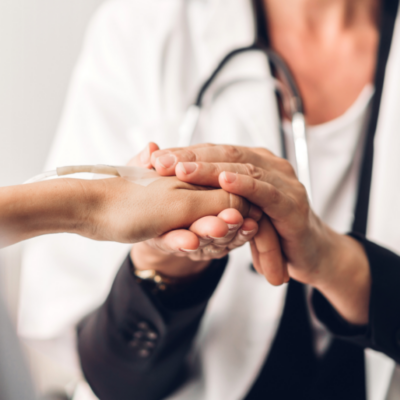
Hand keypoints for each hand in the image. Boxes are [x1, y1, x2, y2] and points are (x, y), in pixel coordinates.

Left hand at [150, 143, 370, 324]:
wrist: (307, 255)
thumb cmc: (269, 228)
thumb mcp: (237, 208)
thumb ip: (215, 193)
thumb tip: (176, 177)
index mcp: (254, 162)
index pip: (215, 151)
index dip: (185, 153)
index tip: (154, 157)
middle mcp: (270, 166)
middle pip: (226, 154)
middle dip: (191, 157)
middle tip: (160, 161)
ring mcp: (284, 182)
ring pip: (243, 169)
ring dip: (211, 169)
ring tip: (182, 171)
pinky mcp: (293, 205)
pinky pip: (265, 193)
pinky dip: (245, 186)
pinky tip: (225, 182)